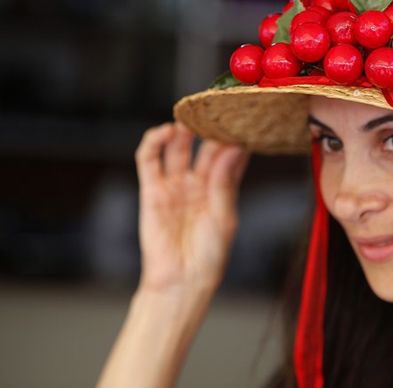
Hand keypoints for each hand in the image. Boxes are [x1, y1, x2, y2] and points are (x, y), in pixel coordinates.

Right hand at [135, 123, 248, 294]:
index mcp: (222, 189)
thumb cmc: (208, 256)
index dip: (235, 137)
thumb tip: (233, 148)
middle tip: (215, 111)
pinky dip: (153, 142)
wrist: (180, 282)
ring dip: (182, 130)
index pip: (230, 155)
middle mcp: (199, 184)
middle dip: (210, 129)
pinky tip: (165, 131)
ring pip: (177, 148)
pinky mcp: (151, 190)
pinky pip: (149, 160)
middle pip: (204, 147)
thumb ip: (224, 182)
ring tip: (190, 118)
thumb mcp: (224, 218)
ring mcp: (175, 185)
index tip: (243, 119)